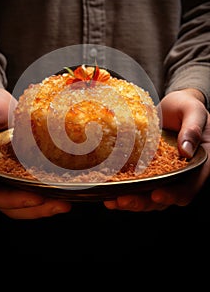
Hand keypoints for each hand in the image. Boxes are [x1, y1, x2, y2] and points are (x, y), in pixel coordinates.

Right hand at [0, 85, 71, 218]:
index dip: (13, 200)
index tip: (38, 197)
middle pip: (7, 205)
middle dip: (35, 209)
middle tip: (61, 205)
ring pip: (17, 204)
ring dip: (41, 208)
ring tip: (64, 205)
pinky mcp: (13, 173)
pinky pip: (25, 191)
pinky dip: (41, 197)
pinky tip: (59, 195)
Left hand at [103, 89, 209, 210]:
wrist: (172, 106)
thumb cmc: (186, 106)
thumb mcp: (193, 111)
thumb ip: (192, 128)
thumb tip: (186, 151)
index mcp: (199, 163)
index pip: (190, 185)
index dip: (174, 193)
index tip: (156, 194)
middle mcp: (182, 174)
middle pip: (166, 197)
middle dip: (144, 202)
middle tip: (123, 200)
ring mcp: (164, 174)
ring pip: (150, 196)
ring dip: (132, 201)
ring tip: (112, 200)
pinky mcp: (149, 171)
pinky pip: (139, 185)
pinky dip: (126, 190)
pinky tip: (109, 192)